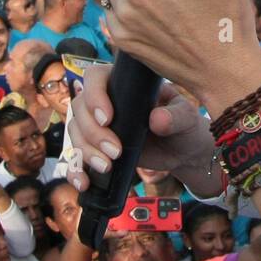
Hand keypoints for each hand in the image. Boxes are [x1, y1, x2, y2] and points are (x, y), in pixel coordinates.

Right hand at [66, 63, 221, 197]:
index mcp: (123, 83)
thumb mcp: (186, 117)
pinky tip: (84, 183)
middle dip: (93, 133)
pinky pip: (76, 156)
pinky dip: (75, 170)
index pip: (95, 78)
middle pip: (80, 109)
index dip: (94, 96)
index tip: (107, 118)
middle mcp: (105, 100)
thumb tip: (157, 119)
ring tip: (107, 167)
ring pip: (75, 132)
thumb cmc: (183, 124)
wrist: (182, 150)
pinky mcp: (96, 148)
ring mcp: (97, 125)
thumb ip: (175, 116)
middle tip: (115, 151)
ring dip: (85, 151)